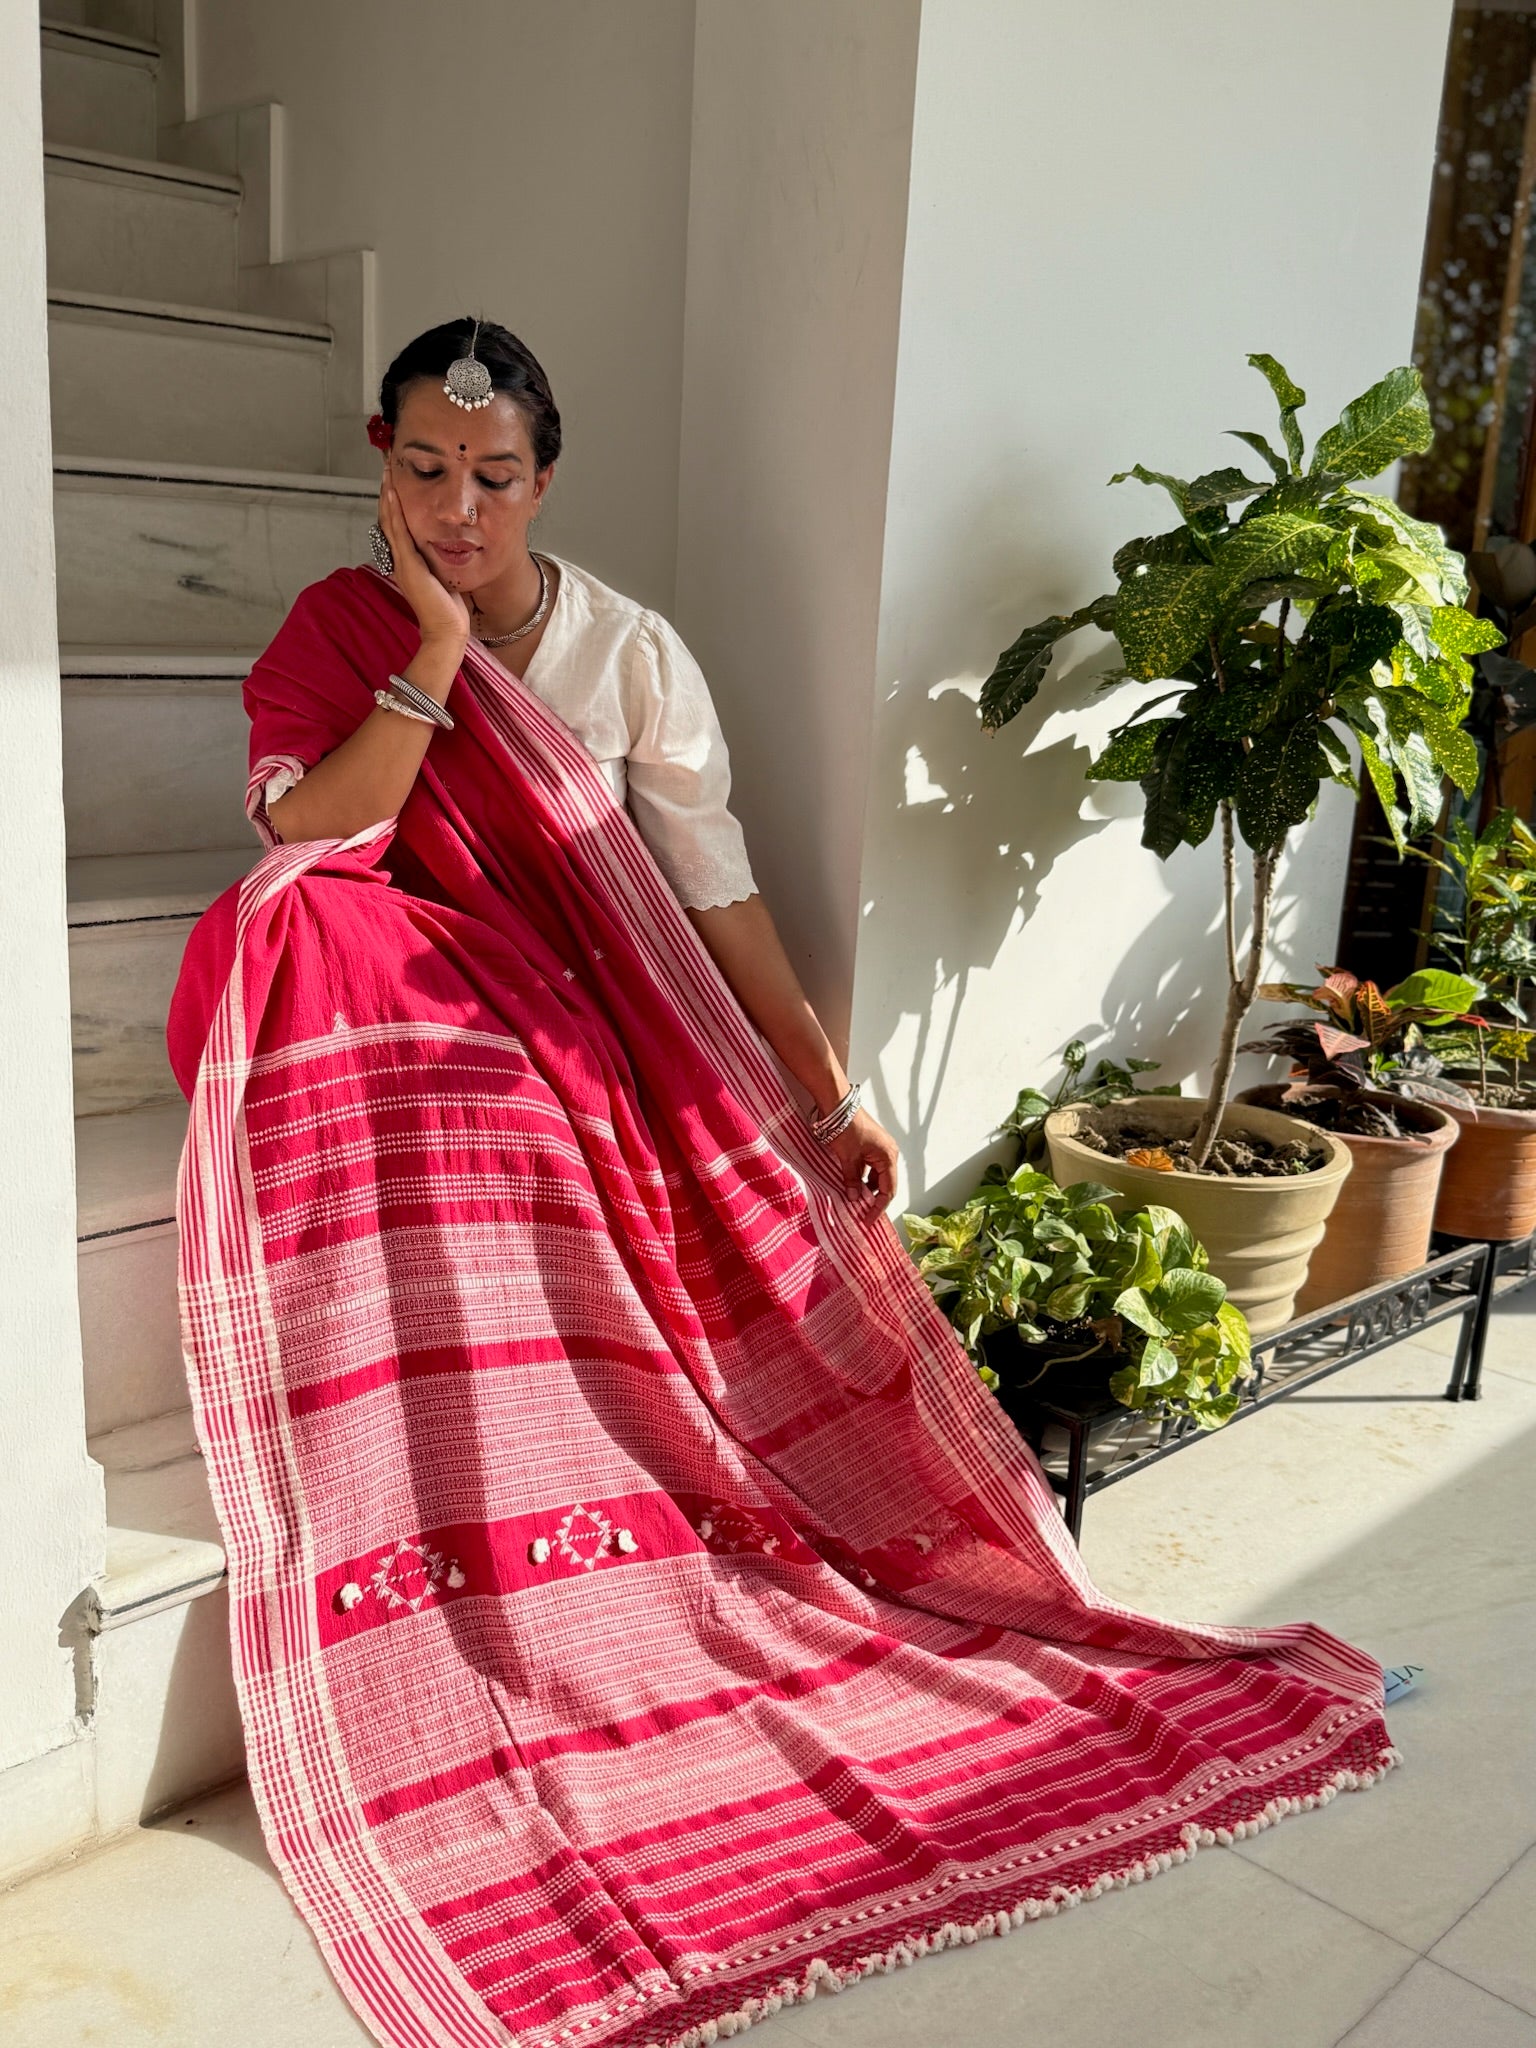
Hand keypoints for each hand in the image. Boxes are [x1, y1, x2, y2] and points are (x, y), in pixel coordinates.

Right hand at [377, 469, 470, 653]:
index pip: (397, 525)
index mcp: (407, 561)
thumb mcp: (443, 577)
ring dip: (388, 494)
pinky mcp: (409, 565)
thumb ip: (439, 561)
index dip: (394, 502)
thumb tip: (447, 548)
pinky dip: (395, 511)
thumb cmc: (448, 610)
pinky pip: (399, 533)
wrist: (446, 631)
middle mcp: (400, 559)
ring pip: (390, 521)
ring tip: (387, 471)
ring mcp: (402, 562)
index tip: (395, 479)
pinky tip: (393, 493)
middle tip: (387, 466)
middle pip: (389, 518)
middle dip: (388, 491)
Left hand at [825, 1107, 900, 1209]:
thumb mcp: (847, 1157)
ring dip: (865, 1189)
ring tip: (853, 1201)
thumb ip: (851, 1180)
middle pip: (884, 1184)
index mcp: (888, 1156)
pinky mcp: (871, 1146)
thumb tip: (853, 1199)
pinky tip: (850, 1185)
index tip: (867, 1220)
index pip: (888, 1190)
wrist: (837, 1104)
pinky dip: (861, 1178)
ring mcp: (880, 1149)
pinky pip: (870, 1168)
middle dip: (873, 1200)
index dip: (878, 1208)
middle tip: (860, 1214)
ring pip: (876, 1176)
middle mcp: (888, 1153)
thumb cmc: (846, 1127)